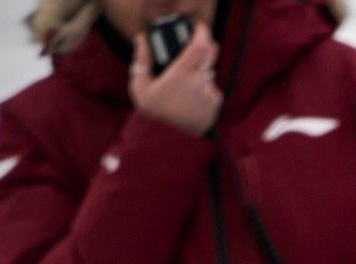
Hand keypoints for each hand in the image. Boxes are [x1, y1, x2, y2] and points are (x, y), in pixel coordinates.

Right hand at [128, 21, 221, 136]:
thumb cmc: (152, 114)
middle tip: (192, 52)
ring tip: (184, 87)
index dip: (202, 33)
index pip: (201, 45)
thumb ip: (142, 60)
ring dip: (201, 73)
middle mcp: (199, 82)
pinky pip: (213, 90)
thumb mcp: (139, 87)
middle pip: (211, 54)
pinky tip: (191, 100)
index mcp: (181, 74)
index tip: (198, 29)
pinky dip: (204, 89)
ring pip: (210, 73)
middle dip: (204, 48)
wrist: (169, 142)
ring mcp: (209, 93)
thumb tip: (141, 39)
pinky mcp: (215, 105)